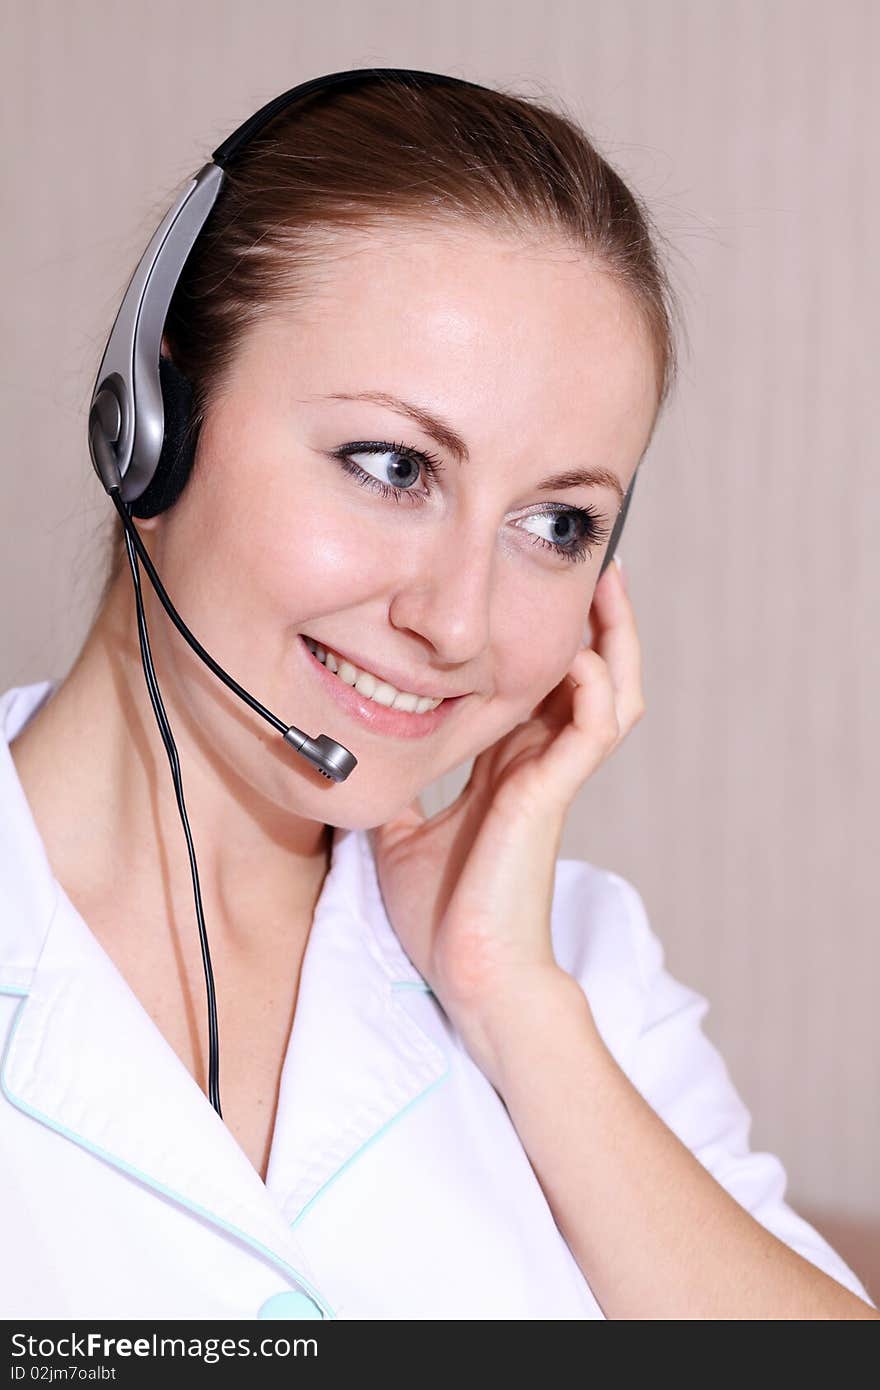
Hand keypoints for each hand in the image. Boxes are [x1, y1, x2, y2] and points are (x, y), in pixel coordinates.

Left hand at [369, 555, 644, 1066]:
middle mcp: (537, 765)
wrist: (469, 975)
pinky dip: (591, 685)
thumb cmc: (444, 916)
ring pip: (607, 692)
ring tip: (606, 586)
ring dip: (612, 639)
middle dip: (594, 621)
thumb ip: (399, 796)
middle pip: (586, 676)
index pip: (538, 689)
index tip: (533, 591)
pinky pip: (590, 727)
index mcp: (507, 770)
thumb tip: (360, 768)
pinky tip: (578, 652)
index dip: (543, 640)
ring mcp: (551, 777)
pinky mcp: (552, 795)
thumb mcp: (401, 838)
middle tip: (593, 568)